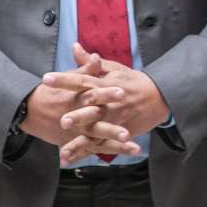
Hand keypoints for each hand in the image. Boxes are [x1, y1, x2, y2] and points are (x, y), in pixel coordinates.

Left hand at [44, 43, 170, 163]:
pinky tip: (69, 159)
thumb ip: (91, 62)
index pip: (82, 80)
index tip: (46, 79)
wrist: (160, 97)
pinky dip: (86, 153)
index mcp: (105, 83)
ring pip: (97, 130)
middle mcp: (110, 102)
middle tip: (62, 120)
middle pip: (92, 108)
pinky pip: (102, 144)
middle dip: (78, 115)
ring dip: (81, 140)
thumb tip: (74, 47)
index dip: (65, 79)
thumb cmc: (133, 81)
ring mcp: (116, 119)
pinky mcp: (119, 133)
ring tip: (65, 150)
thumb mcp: (114, 68)